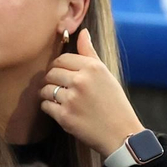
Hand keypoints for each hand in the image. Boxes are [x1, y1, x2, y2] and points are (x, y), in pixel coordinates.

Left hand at [41, 29, 144, 155]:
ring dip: (48, 94)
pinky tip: (61, 110)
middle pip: (50, 73)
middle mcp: (81, 80)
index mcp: (92, 67)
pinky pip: (45, 106)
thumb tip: (82, 32)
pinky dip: (49, 108)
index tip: (63, 75)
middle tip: (61, 89)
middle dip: (52, 80)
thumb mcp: (106, 75)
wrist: (121, 134)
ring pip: (45, 89)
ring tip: (60, 100)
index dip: (59, 67)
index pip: (61, 59)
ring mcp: (71, 99)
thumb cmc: (114, 103)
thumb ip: (90, 53)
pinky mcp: (64, 116)